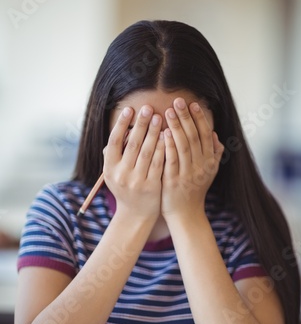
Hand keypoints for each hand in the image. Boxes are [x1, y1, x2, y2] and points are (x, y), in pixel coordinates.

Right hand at [103, 105, 164, 219]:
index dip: (121, 125)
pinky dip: (163, 148)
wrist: (136, 215)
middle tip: (148, 108)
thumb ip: (115, 153)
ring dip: (153, 133)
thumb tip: (120, 128)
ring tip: (159, 117)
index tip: (130, 109)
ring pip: (146, 152)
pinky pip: (158, 163)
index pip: (114, 142)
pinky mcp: (152, 186)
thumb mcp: (114, 173)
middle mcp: (121, 175)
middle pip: (132, 144)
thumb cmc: (126, 188)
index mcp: (109, 169)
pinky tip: (168, 136)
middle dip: (141, 124)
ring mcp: (136, 181)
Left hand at [161, 98, 223, 218]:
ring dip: (177, 127)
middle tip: (178, 101)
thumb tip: (216, 136)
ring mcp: (188, 174)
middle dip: (186, 117)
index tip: (193, 104)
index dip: (200, 119)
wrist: (186, 215)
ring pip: (184, 146)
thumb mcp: (209, 173)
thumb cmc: (194, 191)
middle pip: (195, 137)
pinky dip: (169, 146)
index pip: (206, 135)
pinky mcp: (174, 181)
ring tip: (168, 112)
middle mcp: (201, 167)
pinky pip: (172, 160)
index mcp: (210, 162)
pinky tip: (163, 133)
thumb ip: (214, 155)